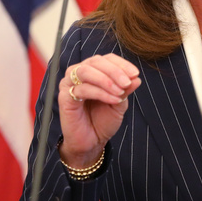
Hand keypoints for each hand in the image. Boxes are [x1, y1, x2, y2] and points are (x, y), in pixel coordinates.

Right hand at [58, 53, 140, 167]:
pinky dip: (100, 92)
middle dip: (114, 71)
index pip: (106, 59)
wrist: (91, 142)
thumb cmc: (103, 121)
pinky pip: (82, 89)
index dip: (121, 64)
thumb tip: (136, 78)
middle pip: (95, 62)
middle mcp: (79, 73)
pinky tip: (113, 100)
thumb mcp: (119, 103)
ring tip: (119, 92)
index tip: (135, 74)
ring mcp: (70, 84)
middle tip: (127, 83)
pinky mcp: (64, 97)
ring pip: (86, 71)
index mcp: (93, 71)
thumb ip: (125, 89)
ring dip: (105, 80)